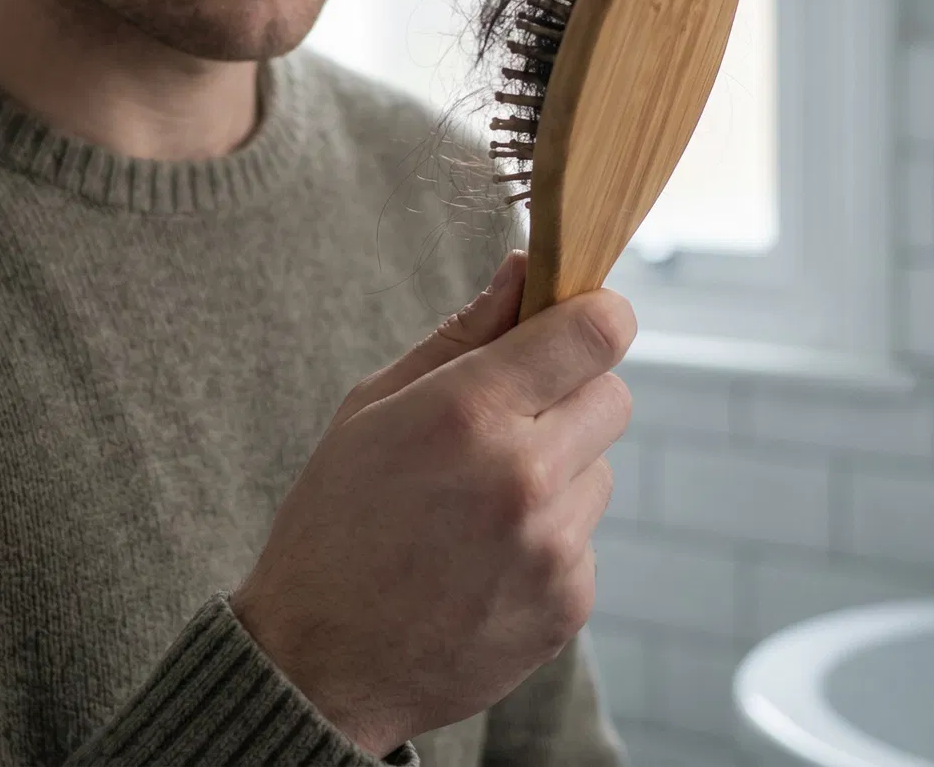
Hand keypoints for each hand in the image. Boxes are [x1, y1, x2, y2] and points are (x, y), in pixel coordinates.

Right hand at [228, 251, 634, 756]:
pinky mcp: (570, 603)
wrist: (319, 665)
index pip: (596, 330)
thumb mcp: (373, 406)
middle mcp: (524, 475)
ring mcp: (553, 546)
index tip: (574, 320)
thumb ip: (461, 334)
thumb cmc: (335, 519)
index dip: (594, 314)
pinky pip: (584, 538)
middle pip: (614, 394)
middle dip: (572, 392)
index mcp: (469, 411)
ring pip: (600, 469)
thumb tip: (524, 268)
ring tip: (478, 504)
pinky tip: (483, 557)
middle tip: (509, 417)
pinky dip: (548, 539)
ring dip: (559, 471)